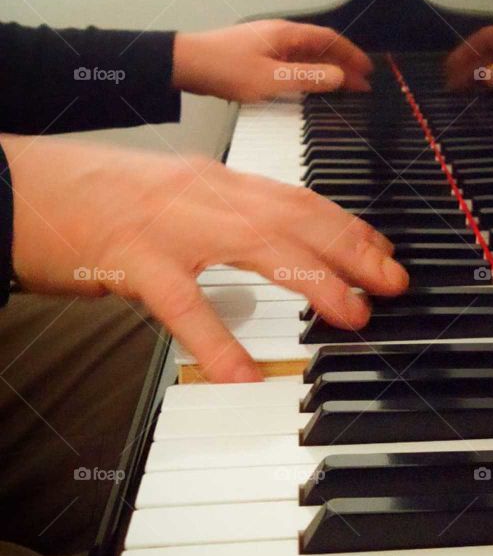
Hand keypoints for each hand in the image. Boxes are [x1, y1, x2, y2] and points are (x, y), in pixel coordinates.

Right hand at [2, 134, 408, 381]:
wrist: (15, 185)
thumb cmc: (86, 195)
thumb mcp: (166, 194)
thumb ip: (216, 215)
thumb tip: (263, 241)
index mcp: (211, 180)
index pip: (296, 197)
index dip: (346, 224)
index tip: (382, 250)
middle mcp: (201, 194)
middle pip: (295, 215)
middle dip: (352, 248)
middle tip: (392, 283)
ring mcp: (168, 226)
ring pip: (258, 244)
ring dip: (313, 278)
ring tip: (351, 313)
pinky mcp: (129, 261)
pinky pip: (183, 305)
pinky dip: (218, 340)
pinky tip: (244, 375)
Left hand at [173, 20, 372, 100]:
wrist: (184, 64)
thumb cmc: (222, 68)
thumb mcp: (271, 79)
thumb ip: (308, 78)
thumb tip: (338, 76)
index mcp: (287, 34)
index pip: (330, 40)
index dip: (351, 55)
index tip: (367, 70)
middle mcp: (279, 35)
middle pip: (320, 48)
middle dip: (342, 65)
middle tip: (360, 83)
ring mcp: (267, 44)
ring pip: (305, 55)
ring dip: (325, 70)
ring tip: (341, 88)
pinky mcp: (256, 56)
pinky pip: (290, 62)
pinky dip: (306, 73)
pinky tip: (308, 86)